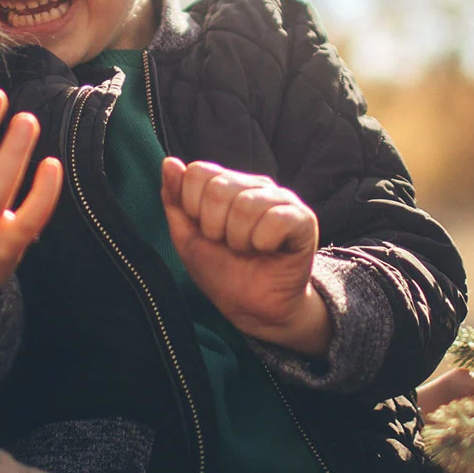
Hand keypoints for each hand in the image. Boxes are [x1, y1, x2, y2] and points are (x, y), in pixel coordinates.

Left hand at [159, 158, 331, 356]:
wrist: (252, 309)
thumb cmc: (223, 272)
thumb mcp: (188, 238)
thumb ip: (175, 201)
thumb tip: (169, 163)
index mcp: (228, 185)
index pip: (198, 172)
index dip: (192, 207)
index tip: (205, 232)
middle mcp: (256, 186)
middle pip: (218, 187)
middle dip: (214, 227)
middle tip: (228, 245)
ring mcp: (282, 200)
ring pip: (246, 205)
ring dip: (239, 240)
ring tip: (248, 250)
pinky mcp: (304, 220)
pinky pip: (275, 220)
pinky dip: (263, 243)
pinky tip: (268, 250)